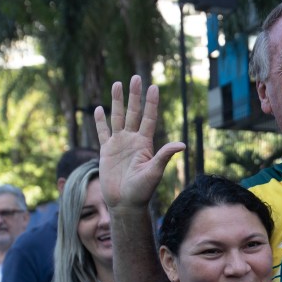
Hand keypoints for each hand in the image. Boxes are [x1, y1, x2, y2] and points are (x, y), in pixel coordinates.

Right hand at [94, 76, 184, 211]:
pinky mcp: (106, 151)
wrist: (125, 203)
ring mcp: (119, 144)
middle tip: (136, 77)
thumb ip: (164, 155)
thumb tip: (182, 144)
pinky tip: (100, 108)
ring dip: (118, 101)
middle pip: (133, 113)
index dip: (151, 103)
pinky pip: (102, 133)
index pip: (148, 118)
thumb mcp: (155, 171)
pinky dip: (100, 121)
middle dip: (135, 95)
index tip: (154, 87)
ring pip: (118, 118)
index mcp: (145, 143)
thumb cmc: (142, 190)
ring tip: (118, 84)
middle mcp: (132, 140)